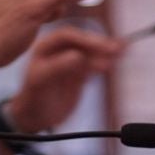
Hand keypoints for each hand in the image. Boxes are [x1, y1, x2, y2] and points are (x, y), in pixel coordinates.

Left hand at [7, 25, 124, 132]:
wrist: (36, 118)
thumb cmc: (33, 98)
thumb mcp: (40, 81)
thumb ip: (57, 67)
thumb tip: (77, 56)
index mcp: (46, 47)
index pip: (67, 36)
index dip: (84, 38)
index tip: (99, 45)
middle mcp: (59, 51)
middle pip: (83, 43)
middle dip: (99, 45)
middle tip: (115, 49)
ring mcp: (71, 62)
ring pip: (91, 53)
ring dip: (106, 53)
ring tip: (121, 53)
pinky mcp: (81, 74)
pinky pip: (95, 65)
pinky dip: (106, 63)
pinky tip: (117, 62)